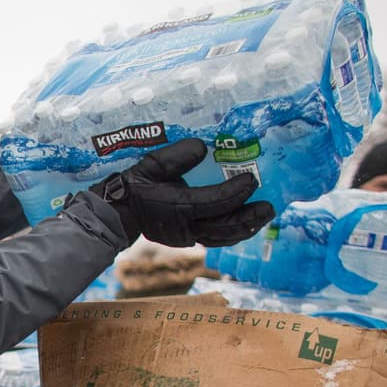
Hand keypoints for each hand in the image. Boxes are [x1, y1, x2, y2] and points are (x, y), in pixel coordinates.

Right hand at [82, 138, 273, 246]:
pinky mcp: (187, 239)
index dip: (236, 192)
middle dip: (250, 217)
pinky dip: (233, 233)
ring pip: (223, 237)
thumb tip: (203, 147)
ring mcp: (186, 236)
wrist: (118, 212)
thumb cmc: (135, 185)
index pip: (215, 202)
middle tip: (269, 206)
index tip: (252, 180)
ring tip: (262, 216)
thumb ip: (177, 157)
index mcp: (178, 207)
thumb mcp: (152, 164)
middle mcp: (185, 227)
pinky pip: (216, 239)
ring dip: (245, 228)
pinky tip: (245, 224)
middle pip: (225, 226)